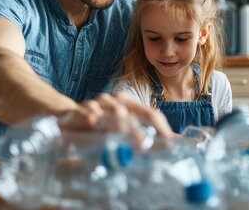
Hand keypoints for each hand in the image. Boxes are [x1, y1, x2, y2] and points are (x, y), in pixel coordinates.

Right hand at [56, 93, 173, 138]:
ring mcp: (96, 105)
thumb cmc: (101, 126)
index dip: (160, 127)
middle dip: (137, 131)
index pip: (150, 114)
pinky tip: (93, 120)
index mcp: (130, 106)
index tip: (169, 144)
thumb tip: (180, 144)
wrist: (68, 119)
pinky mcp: (77, 111)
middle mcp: (115, 103)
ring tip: (121, 134)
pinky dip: (89, 115)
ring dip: (117, 122)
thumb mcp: (125, 132)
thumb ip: (150, 138)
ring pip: (109, 111)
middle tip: (143, 145)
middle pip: (130, 114)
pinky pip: (86, 111)